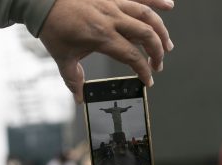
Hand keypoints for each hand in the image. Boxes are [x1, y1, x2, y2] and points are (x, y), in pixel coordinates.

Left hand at [39, 0, 174, 102]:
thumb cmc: (52, 27)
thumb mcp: (62, 57)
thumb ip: (73, 80)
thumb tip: (79, 99)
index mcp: (101, 36)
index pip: (132, 56)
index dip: (143, 71)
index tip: (148, 81)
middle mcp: (111, 19)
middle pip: (146, 35)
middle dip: (157, 53)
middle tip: (158, 65)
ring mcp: (113, 4)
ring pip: (147, 16)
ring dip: (162, 31)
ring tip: (168, 45)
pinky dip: (156, 0)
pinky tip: (169, 4)